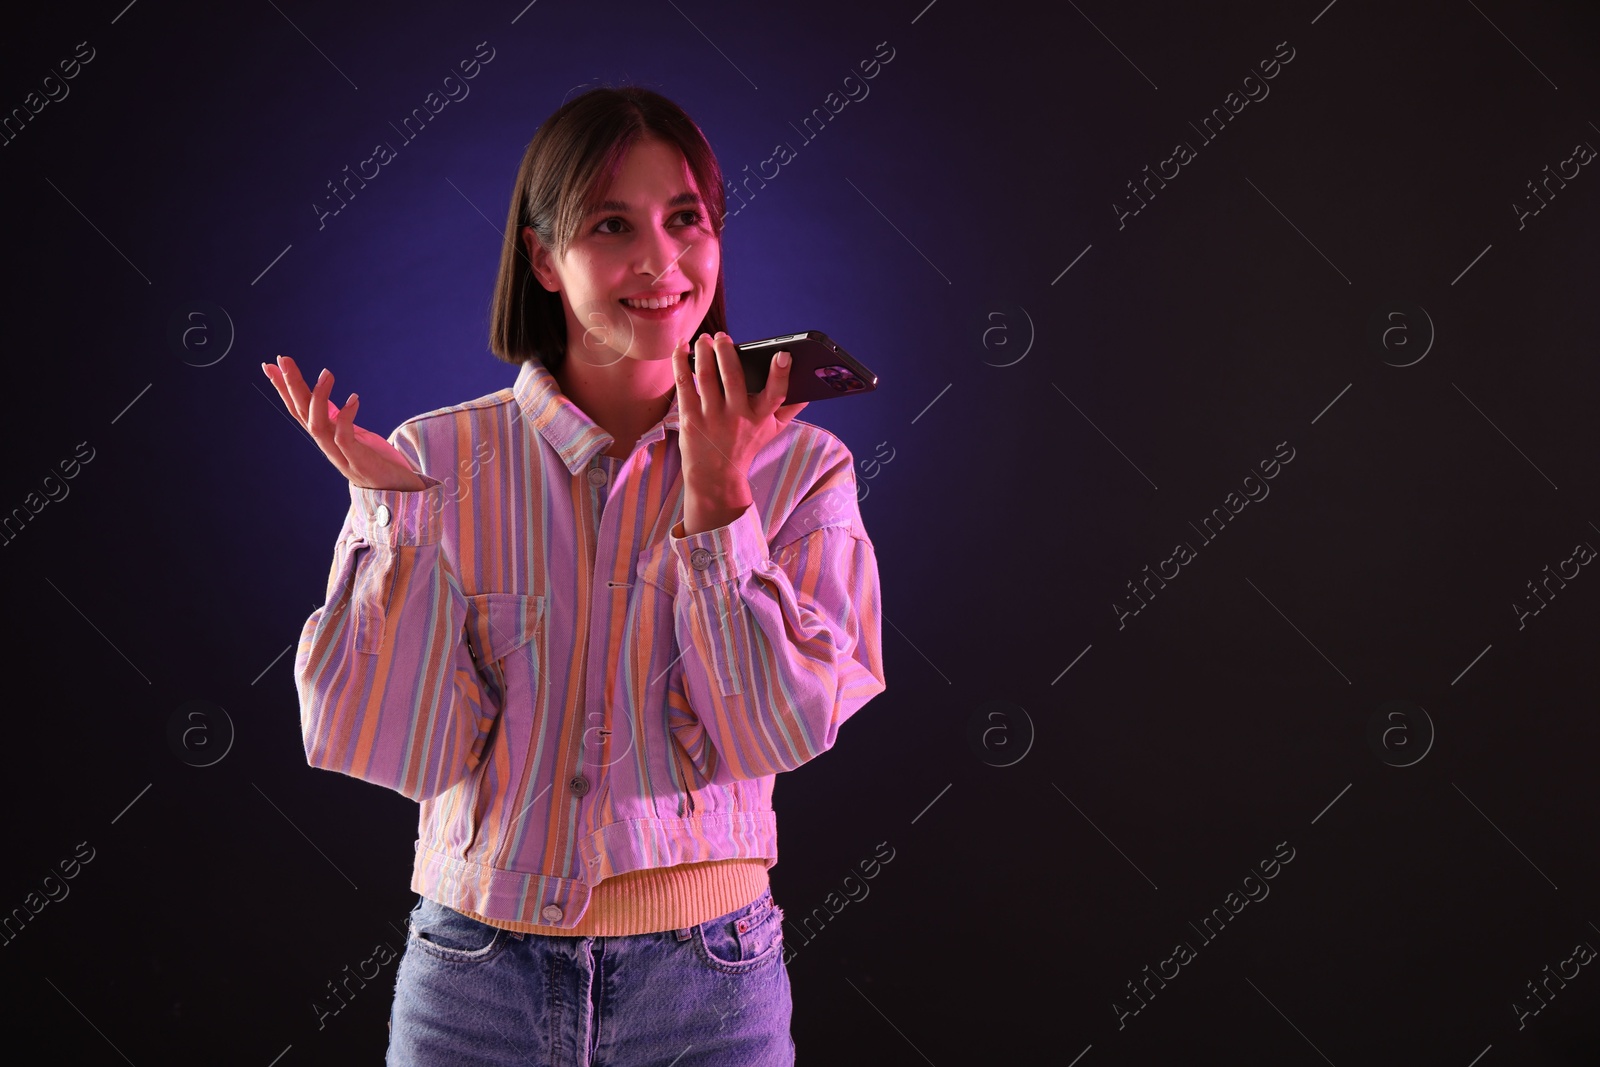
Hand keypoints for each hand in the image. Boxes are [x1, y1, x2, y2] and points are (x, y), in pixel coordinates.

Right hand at [263, 355, 427, 491]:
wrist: (397, 491)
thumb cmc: (375, 461)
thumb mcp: (353, 433)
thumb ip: (336, 419)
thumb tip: (320, 397)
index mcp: (325, 436)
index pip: (298, 409)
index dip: (283, 388)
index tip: (270, 365)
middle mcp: (327, 445)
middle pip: (302, 413)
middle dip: (290, 386)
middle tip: (283, 360)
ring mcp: (340, 454)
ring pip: (318, 425)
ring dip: (319, 398)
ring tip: (325, 373)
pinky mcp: (358, 462)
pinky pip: (346, 438)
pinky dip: (347, 418)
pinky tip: (354, 399)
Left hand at [672, 332, 808, 500]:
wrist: (715, 475)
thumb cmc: (745, 445)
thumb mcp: (771, 430)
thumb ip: (790, 409)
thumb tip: (809, 390)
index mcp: (760, 417)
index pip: (775, 394)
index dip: (781, 374)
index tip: (783, 354)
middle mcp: (737, 417)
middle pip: (733, 377)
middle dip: (727, 351)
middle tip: (722, 336)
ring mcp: (712, 417)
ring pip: (707, 375)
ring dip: (704, 351)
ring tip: (704, 339)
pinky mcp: (690, 417)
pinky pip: (685, 383)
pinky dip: (681, 362)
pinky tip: (682, 347)